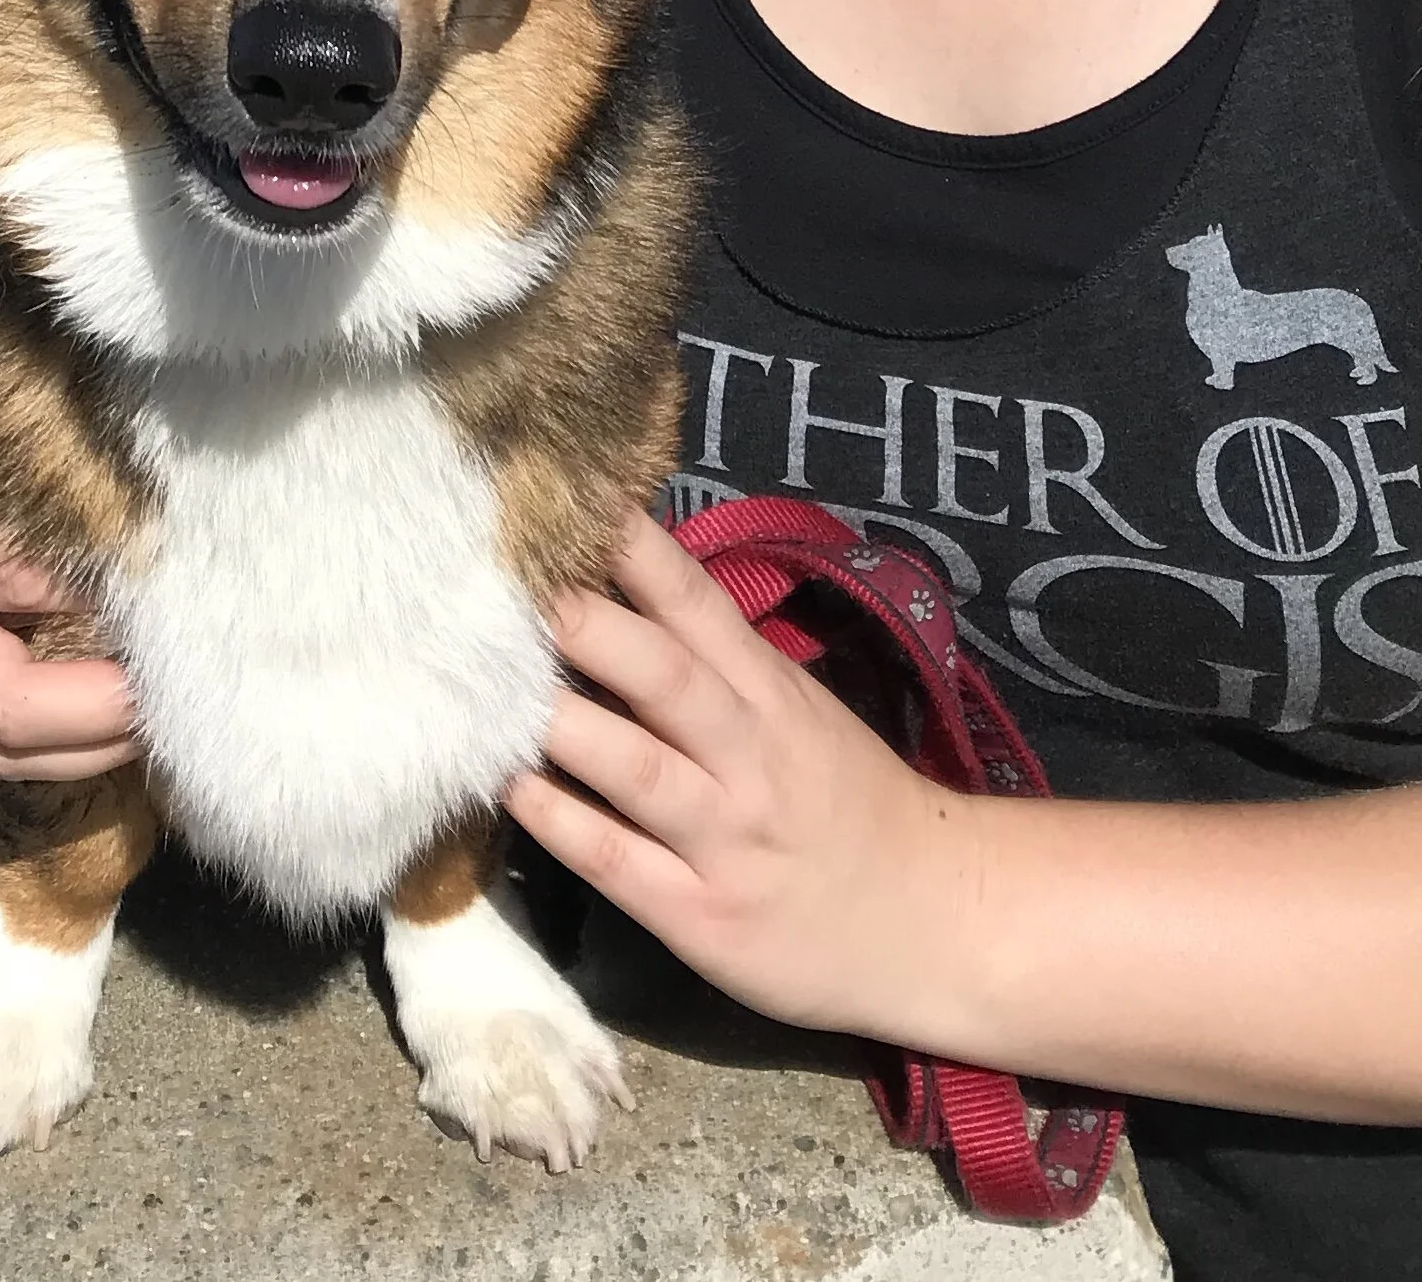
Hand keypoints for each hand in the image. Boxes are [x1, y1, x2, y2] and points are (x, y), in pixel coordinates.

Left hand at [504, 513, 965, 1040]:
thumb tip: (616, 599)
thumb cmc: (849, 802)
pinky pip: (619, 861)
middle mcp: (749, 752)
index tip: (570, 505)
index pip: (696, 604)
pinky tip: (509, 790)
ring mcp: (725, 835)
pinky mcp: (701, 916)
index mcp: (771, 691)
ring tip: (484, 687)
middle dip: (588, 625)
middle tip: (508, 583)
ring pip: (635, 767)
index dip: (634, 551)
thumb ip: (719, 665)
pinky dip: (562, 823)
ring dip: (560, 723)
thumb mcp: (799, 714)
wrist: (937, 916)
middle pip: (663, 674)